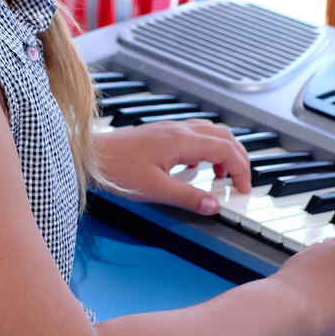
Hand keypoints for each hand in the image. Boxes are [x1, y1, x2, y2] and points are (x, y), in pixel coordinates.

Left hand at [92, 119, 252, 214]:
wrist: (91, 156)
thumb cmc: (117, 169)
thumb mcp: (156, 189)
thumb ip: (188, 197)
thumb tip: (215, 206)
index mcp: (182, 140)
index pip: (226, 149)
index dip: (241, 169)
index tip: (243, 189)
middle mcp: (179, 130)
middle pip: (224, 136)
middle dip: (238, 158)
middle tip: (241, 181)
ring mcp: (170, 129)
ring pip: (210, 133)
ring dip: (223, 152)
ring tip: (221, 176)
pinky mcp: (161, 134)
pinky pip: (194, 135)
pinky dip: (205, 149)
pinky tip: (195, 167)